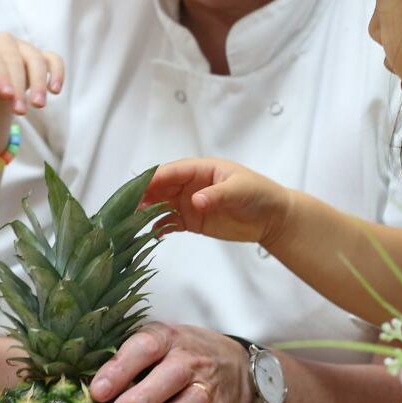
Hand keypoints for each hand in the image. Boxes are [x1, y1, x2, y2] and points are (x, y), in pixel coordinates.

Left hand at [0, 31, 64, 115]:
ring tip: (38, 105)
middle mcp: (3, 41)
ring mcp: (24, 47)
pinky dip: (57, 72)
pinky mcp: (40, 56)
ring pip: (35, 58)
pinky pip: (53, 59)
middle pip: (15, 58)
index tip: (6, 96)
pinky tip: (55, 90)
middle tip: (20, 110)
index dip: (0, 75)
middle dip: (19, 84)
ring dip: (39, 82)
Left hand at [88, 322, 253, 402]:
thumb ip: (122, 361)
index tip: (98, 391)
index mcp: (167, 338)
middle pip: (171, 375)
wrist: (229, 360)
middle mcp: (190, 359)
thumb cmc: (172, 354)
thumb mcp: (152, 344)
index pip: (145, 347)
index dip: (121, 368)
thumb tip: (72, 385)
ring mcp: (208, 386)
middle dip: (141, 399)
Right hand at [144, 158, 293, 247]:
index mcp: (200, 169)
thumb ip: (216, 195)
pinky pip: (170, 222)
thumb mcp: (239, 190)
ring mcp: (190, 203)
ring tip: (133, 221)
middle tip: (128, 208)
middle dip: (144, 196)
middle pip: (161, 187)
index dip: (154, 179)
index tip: (138, 188)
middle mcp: (191, 184)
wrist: (272, 217)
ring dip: (147, 211)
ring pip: (162, 204)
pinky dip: (159, 227)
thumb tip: (195, 201)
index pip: (171, 171)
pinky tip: (151, 233)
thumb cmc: (258, 194)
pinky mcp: (193, 220)